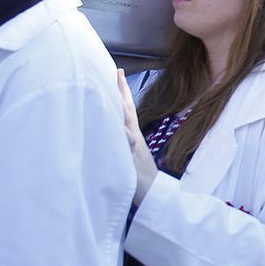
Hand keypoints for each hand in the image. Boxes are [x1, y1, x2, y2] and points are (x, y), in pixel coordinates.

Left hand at [116, 70, 157, 204]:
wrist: (153, 194)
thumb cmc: (138, 177)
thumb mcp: (127, 157)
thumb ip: (120, 143)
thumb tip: (111, 131)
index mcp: (131, 135)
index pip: (125, 108)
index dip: (121, 90)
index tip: (117, 72)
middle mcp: (133, 137)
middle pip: (126, 109)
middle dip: (121, 90)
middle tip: (116, 71)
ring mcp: (133, 147)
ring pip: (126, 123)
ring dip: (120, 107)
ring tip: (113, 90)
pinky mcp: (132, 160)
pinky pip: (127, 145)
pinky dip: (124, 136)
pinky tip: (120, 128)